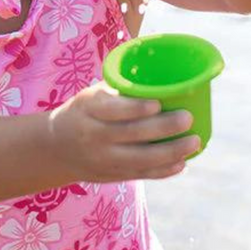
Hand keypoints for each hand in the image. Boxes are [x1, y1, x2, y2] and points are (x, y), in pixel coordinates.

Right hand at [47, 82, 199, 182]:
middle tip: (188, 118)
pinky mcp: (111, 175)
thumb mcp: (93, 94)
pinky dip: (163, 170)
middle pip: (132, 134)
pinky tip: (182, 163)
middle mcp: (94, 135)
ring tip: (194, 142)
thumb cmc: (85, 110)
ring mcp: (103, 159)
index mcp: (89, 108)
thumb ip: (121, 89)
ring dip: (171, 152)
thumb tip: (162, 74)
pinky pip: (141, 174)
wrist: (56, 147)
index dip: (136, 108)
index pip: (113, 109)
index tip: (158, 103)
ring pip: (140, 158)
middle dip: (163, 128)